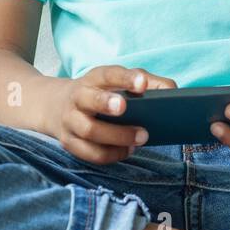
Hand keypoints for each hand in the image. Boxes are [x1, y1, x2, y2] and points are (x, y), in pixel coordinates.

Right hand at [47, 63, 177, 164]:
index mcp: (93, 79)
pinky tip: (128, 151)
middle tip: (128, 109)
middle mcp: (78, 98)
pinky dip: (111, 154)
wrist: (57, 106)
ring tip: (142, 137)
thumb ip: (147, 82)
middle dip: (107, 104)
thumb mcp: (119, 82)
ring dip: (117, 136)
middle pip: (89, 100)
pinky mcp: (70, 143)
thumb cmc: (101, 93)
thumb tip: (172, 90)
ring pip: (89, 130)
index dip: (124, 78)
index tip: (141, 83)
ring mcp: (71, 122)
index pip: (107, 75)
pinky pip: (90, 153)